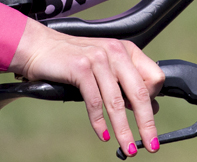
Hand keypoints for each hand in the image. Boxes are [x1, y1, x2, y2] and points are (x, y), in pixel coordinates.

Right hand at [11, 20, 164, 152]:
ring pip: (117, 101)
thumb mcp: (106, 67)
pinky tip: (103, 135)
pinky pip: (94, 102)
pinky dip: (99, 122)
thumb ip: (127, 84)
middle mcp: (116, 52)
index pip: (155, 77)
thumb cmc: (75, 60)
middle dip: (147, 123)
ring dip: (124, 129)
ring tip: (128, 148)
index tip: (147, 116)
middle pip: (140, 92)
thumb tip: (152, 108)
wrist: (41, 47)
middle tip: (152, 145)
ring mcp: (98, 59)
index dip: (153, 99)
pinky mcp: (80, 68)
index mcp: (127, 50)